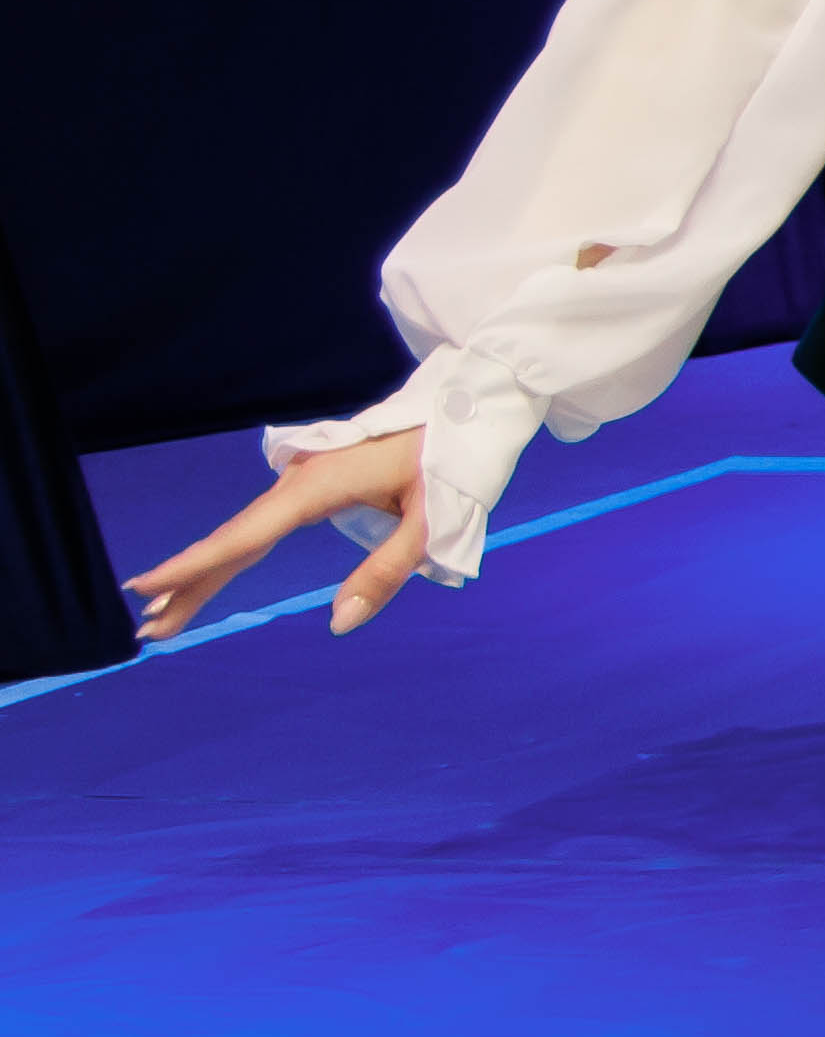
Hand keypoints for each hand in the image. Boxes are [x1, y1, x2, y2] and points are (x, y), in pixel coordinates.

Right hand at [128, 431, 445, 642]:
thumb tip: (339, 625)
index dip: (194, 567)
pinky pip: (259, 527)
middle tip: (149, 628)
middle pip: (232, 542)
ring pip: (241, 536)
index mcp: (318, 487)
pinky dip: (231, 555)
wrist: (464, 409)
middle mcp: (298, 484)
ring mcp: (300, 484)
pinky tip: (210, 577)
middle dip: (188, 584)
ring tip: (165, 615)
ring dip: (203, 574)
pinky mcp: (310, 487)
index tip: (148, 588)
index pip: (245, 537)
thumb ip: (386, 572)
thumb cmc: (452, 463)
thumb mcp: (430, 521)